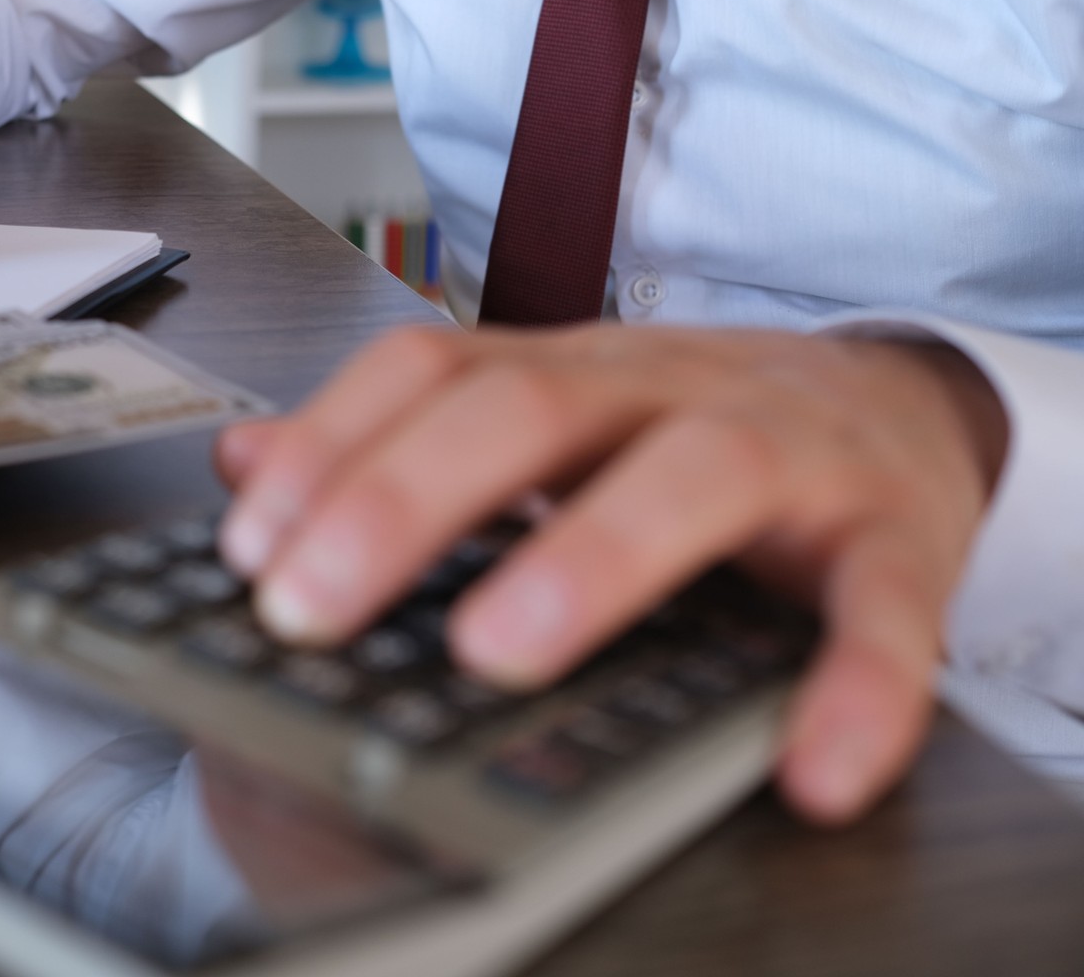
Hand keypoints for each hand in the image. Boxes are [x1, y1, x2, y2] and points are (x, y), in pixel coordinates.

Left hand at [214, 324, 1008, 823]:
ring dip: (588, 562)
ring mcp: (786, 452)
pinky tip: (805, 769)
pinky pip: (881, 608)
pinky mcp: (891, 536)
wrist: (897, 401)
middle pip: (526, 412)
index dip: (328, 446)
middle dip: (403, 503)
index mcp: (565, 371)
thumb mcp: (543, 414)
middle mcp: (662, 389)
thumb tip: (243, 462)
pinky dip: (854, 689)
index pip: (426, 369)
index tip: (247, 545)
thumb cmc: (692, 424)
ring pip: (693, 475)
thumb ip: (396, 437)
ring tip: (496, 655)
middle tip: (310, 607)